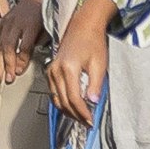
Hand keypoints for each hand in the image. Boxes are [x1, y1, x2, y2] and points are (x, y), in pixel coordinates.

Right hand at [0, 0, 46, 83]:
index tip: (19, 72)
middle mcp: (17, 23)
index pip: (25, 46)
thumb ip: (40, 43)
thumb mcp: (47, 27)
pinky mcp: (2, 21)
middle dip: (8, 64)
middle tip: (8, 79)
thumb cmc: (44, 13)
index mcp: (31, 24)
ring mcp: (8, 21)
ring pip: (1, 44)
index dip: (22, 60)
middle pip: (10, 46)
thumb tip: (28, 61)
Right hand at [49, 0, 113, 121]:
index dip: (82, 113)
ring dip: (68, 111)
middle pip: (63, 101)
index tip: (90, 121)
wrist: (83, 25)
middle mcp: (56, 70)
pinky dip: (62, 102)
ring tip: (81, 118)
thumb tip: (93, 103)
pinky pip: (53, 92)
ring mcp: (51, 70)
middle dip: (76, 115)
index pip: (73, 98)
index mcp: (68, 68)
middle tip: (87, 123)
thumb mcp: (99, 64)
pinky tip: (72, 107)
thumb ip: (95, 85)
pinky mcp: (50, 70)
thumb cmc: (93, 41)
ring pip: (56, 99)